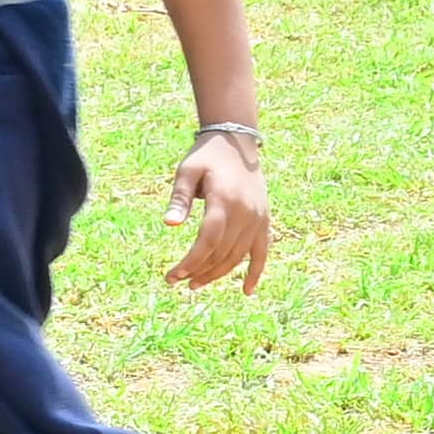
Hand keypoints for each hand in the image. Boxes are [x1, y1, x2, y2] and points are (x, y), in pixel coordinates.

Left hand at [162, 130, 270, 285]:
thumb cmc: (207, 156)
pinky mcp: (264, 221)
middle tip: (177, 281)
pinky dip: (255, 272)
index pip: (207, 241)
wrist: (237, 142)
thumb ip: (179, 199)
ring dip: (217, 274)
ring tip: (196, 284)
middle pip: (222, 253)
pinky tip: (246, 292)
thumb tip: (169, 224)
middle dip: (198, 271)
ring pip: (238, 257)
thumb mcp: (187, 171)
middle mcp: (245, 213)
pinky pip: (262, 252)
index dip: (191, 262)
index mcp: (225, 200)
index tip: (173, 275)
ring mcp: (258, 218)